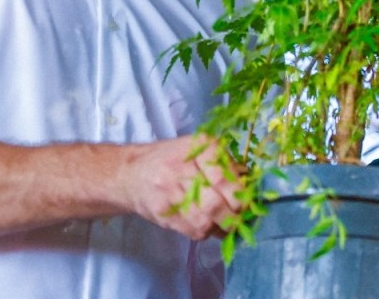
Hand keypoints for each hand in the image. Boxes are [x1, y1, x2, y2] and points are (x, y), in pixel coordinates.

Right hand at [120, 135, 242, 240]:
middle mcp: (181, 169)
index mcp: (197, 147)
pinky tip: (208, 225)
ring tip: (226, 224)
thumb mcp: (197, 150)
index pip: (224, 177)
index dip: (239, 195)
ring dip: (220, 227)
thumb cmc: (171, 159)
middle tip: (240, 218)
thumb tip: (249, 179)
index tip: (247, 201)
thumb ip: (223, 163)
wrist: (129, 174)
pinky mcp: (162, 213)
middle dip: (233, 216)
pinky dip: (205, 232)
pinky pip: (191, 230)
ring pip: (204, 222)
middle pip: (214, 203)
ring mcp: (169, 193)